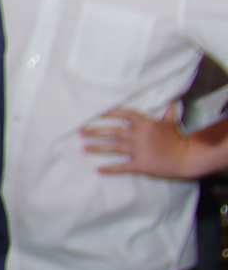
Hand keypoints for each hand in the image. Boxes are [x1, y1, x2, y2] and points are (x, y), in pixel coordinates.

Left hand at [84, 104, 199, 179]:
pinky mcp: (141, 164)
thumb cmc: (178, 139)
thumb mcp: (171, 123)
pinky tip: (98, 169)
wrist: (188, 157)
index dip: (108, 113)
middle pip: (113, 132)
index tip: (94, 113)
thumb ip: (167, 111)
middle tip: (81, 132)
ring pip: (114, 148)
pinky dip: (110, 168)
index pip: (123, 114)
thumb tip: (171, 100)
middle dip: (96, 132)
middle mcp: (140, 135)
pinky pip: (122, 166)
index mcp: (145, 124)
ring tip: (84, 148)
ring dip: (97, 148)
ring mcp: (140, 150)